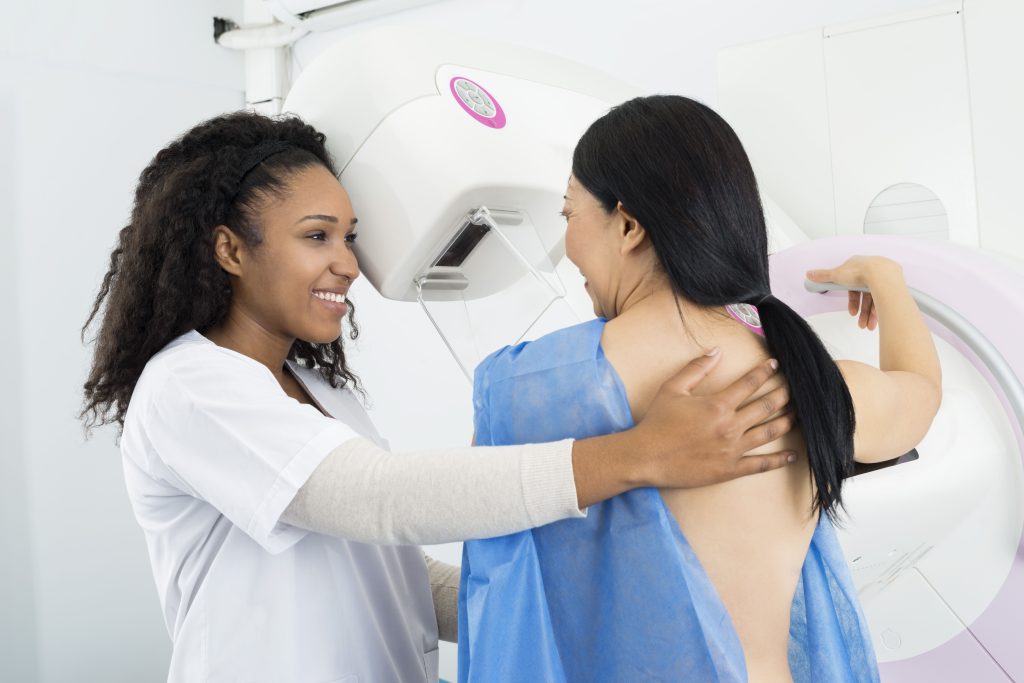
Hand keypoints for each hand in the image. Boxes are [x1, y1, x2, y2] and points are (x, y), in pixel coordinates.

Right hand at [635, 351, 795, 487]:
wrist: (646, 457)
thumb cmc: (657, 422)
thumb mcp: (672, 388)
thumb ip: (696, 368)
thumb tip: (717, 351)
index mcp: (717, 405)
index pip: (749, 383)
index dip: (764, 371)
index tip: (775, 364)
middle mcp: (730, 426)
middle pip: (766, 407)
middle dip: (784, 394)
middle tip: (797, 388)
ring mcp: (732, 449)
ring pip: (769, 433)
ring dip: (787, 422)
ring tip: (800, 414)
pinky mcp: (730, 469)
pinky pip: (760, 465)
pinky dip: (779, 460)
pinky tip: (793, 455)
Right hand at [807, 255, 902, 331]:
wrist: (881, 275)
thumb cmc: (860, 272)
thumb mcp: (836, 275)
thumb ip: (823, 276)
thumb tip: (809, 274)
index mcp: (858, 267)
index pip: (853, 286)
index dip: (852, 300)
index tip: (851, 312)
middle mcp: (872, 272)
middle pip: (865, 295)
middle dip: (862, 311)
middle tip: (860, 323)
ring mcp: (884, 278)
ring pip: (876, 299)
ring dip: (870, 315)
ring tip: (867, 326)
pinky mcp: (894, 284)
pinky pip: (885, 299)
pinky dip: (880, 311)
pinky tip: (876, 321)